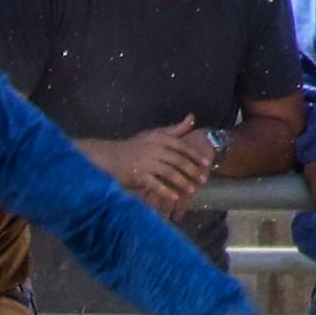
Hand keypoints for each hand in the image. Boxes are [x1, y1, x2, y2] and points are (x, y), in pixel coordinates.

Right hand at [86, 118, 216, 215]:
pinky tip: (175, 197)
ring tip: (191, 190)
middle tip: (203, 179)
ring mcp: (145, 163)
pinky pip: (156, 185)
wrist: (109, 158)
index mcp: (158, 138)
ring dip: (182, 182)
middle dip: (192, 171)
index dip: (194, 155)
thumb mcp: (154, 135)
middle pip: (178, 160)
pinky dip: (166, 191)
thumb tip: (192, 117)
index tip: (205, 163)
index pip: (180, 146)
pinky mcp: (138, 176)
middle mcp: (153, 149)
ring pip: (169, 173)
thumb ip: (174, 129)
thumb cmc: (134, 147)